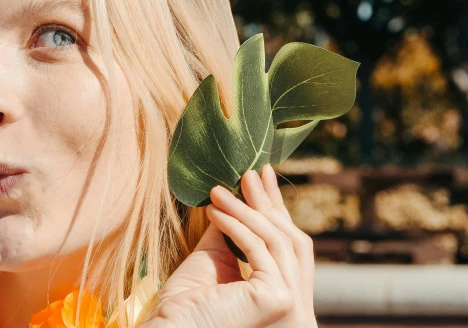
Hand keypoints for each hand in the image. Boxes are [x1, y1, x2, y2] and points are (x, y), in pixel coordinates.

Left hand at [142, 164, 316, 327]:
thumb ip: (232, 235)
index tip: (262, 180)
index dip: (276, 212)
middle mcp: (299, 311)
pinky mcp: (278, 299)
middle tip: (251, 174)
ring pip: (278, 242)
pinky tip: (216, 211)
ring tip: (220, 191)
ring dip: (247, 210)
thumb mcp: (216, 261)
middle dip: (269, 205)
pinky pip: (259, 250)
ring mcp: (292, 307)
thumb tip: (237, 198)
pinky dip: (237, 226)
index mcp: (285, 302)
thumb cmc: (185, 305)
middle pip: (292, 243)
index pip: (288, 250)